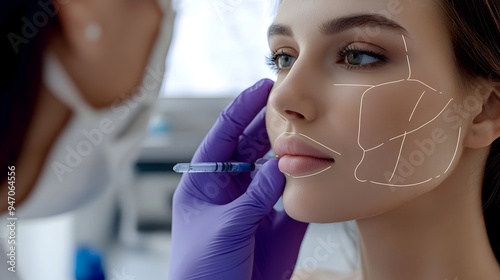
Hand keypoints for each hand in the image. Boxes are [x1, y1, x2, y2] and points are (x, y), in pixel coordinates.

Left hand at [168, 79, 307, 279]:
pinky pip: (292, 195)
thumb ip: (255, 195)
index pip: (223, 135)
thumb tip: (282, 162)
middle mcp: (230, 187)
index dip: (241, 109)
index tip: (262, 87)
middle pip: (250, 145)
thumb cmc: (202, 269)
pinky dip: (303, 181)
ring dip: (289, 149)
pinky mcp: (275, 223)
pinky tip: (316, 164)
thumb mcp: (226, 227)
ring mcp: (253, 204)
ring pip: (274, 167)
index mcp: (204, 182)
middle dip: (268, 123)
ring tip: (308, 126)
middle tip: (291, 100)